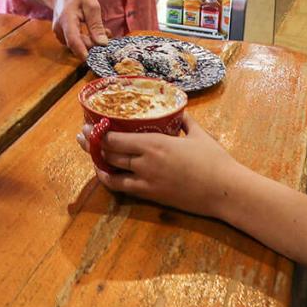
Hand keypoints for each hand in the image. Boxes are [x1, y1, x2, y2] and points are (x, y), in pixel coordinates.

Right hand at [50, 0, 111, 59]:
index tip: (93, 60)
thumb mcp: (91, 5)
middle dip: (94, 43)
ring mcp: (60, 35)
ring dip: (91, 41)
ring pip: (77, 45)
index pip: (73, 40)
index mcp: (67, 20)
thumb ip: (96, 25)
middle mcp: (60, 30)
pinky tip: (93, 32)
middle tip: (108, 34)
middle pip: (78, 45)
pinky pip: (76, 42)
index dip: (82, 52)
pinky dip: (86, 40)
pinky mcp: (62, 37)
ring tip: (104, 30)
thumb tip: (103, 43)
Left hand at [74, 115, 245, 219]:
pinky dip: (109, 179)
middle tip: (82, 135)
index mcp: (155, 143)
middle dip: (91, 144)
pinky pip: (122, 188)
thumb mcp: (199, 133)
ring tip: (88, 152)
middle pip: (108, 153)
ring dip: (96, 161)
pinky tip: (104, 173)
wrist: (225, 190)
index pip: (115, 137)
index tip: (88, 124)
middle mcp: (145, 162)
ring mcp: (147, 181)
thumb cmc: (214, 160)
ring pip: (111, 171)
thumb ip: (184, 120)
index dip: (97, 132)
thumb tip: (177, 110)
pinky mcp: (152, 196)